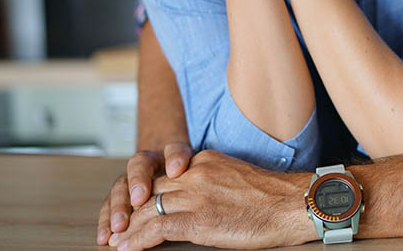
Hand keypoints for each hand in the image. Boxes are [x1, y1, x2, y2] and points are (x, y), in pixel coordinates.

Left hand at [107, 150, 314, 249]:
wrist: (291, 204)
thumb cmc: (269, 198)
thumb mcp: (231, 177)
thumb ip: (207, 182)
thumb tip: (188, 201)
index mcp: (203, 160)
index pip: (160, 174)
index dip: (140, 193)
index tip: (130, 207)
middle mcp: (195, 173)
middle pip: (148, 190)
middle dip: (126, 210)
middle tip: (112, 226)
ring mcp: (195, 195)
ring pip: (147, 210)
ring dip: (126, 229)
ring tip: (114, 241)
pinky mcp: (198, 219)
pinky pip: (157, 229)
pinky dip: (137, 241)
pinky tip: (127, 248)